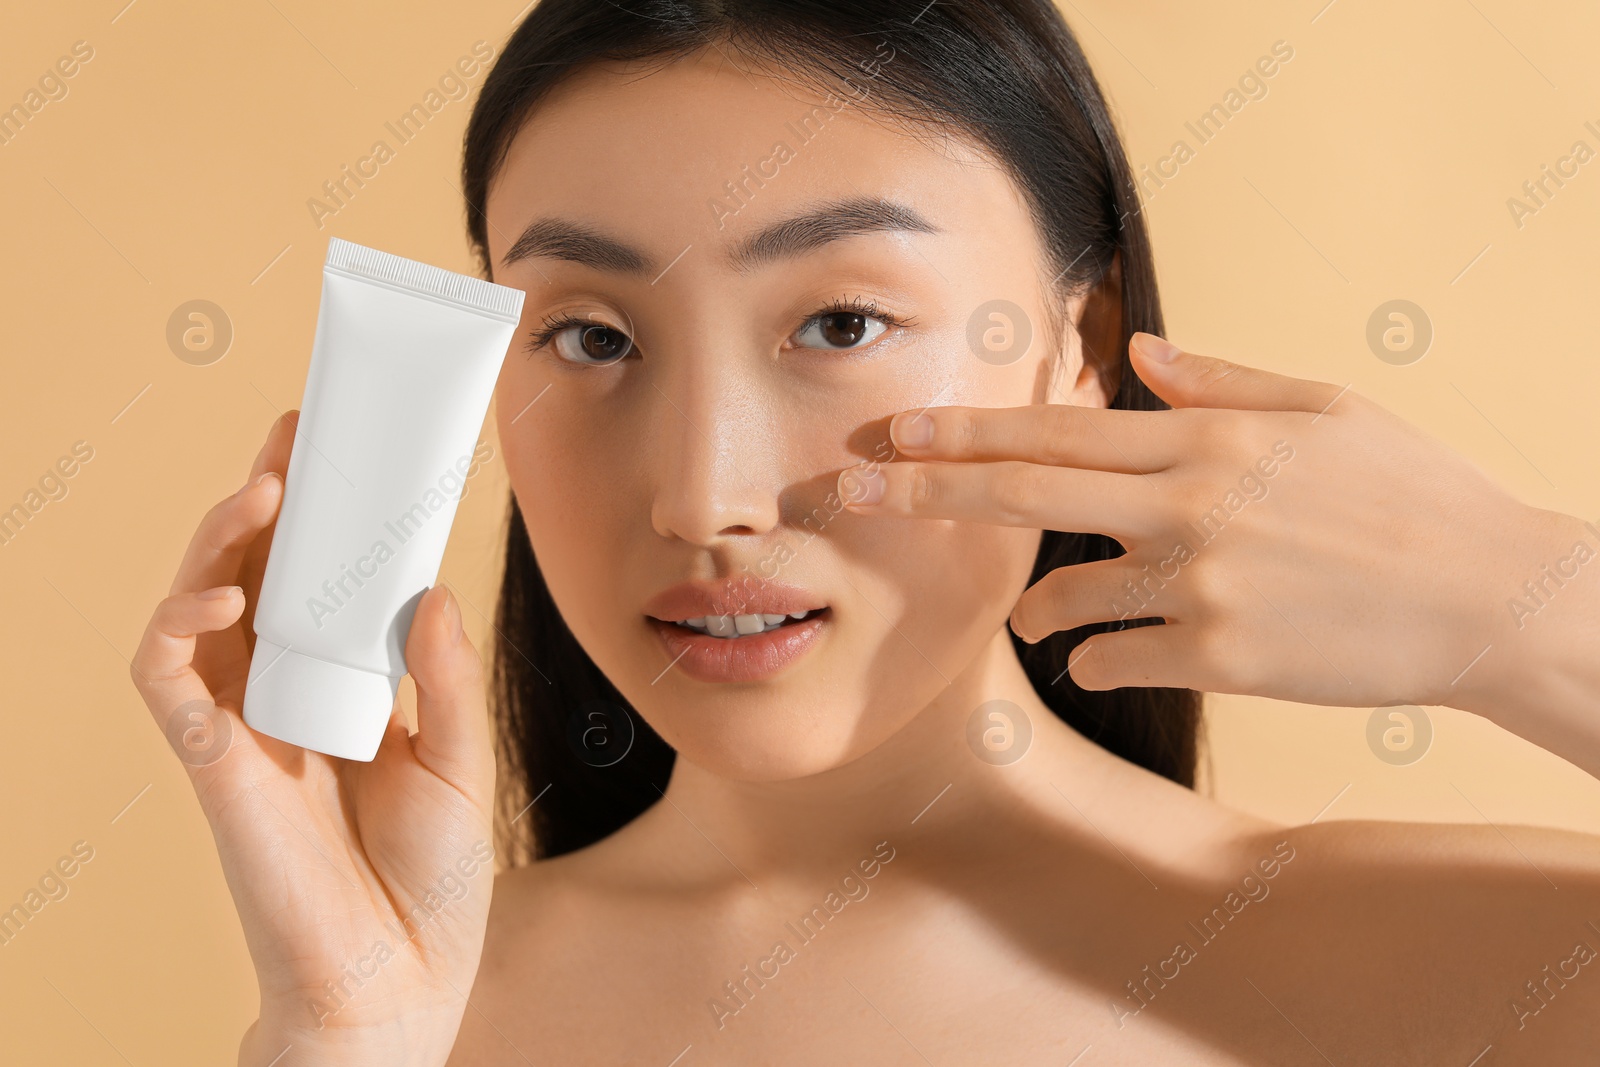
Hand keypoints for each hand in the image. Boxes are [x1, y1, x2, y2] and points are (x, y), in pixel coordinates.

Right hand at [130, 412, 496, 1066]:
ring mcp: (242, 725)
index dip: (316, 517)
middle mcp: (284, 693)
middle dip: (262, 502)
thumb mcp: (460, 759)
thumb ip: (444, 678)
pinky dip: (179, 625)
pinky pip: (167, 681)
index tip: (334, 450)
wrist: (400, 979)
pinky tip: (223, 590)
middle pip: (252, 576)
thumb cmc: (430, 880)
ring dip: (217, 542)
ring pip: (197, 608)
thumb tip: (431, 592)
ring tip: (260, 493)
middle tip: (289, 442)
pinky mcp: (211, 764)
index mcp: (343, 686)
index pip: (317, 581)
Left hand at [839, 332, 1575, 715]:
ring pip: (1065, 596)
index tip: (894, 429)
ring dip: (1032, 604)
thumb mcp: (1326, 410)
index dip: (964, 430)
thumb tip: (1137, 359)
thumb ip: (1221, 383)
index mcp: (1208, 439)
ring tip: (1028, 612)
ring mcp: (1201, 585)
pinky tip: (1102, 654)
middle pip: (1025, 495)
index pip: (1056, 428)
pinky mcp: (1220, 657)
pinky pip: (1115, 657)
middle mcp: (1189, 505)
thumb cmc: (1413, 494)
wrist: (1492, 599)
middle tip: (851, 490)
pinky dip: (1096, 655)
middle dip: (926, 492)